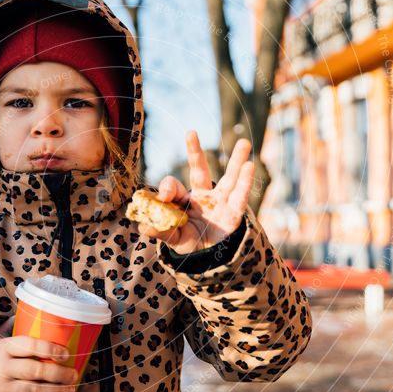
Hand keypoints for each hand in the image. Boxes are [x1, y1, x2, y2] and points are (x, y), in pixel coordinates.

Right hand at [0, 315, 78, 391]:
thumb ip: (17, 325)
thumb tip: (40, 311)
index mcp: (4, 347)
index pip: (29, 346)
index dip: (49, 349)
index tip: (66, 353)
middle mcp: (2, 368)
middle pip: (33, 371)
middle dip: (58, 374)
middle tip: (74, 374)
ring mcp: (1, 387)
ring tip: (71, 389)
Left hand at [138, 131, 254, 254]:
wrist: (210, 258)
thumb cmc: (190, 243)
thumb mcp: (173, 237)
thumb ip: (160, 231)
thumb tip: (142, 227)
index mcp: (186, 199)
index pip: (174, 186)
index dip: (168, 188)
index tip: (164, 197)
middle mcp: (204, 196)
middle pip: (200, 171)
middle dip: (195, 153)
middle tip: (190, 133)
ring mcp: (221, 203)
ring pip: (229, 179)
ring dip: (237, 161)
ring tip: (244, 143)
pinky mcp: (234, 214)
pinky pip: (240, 197)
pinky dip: (245, 183)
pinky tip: (249, 167)